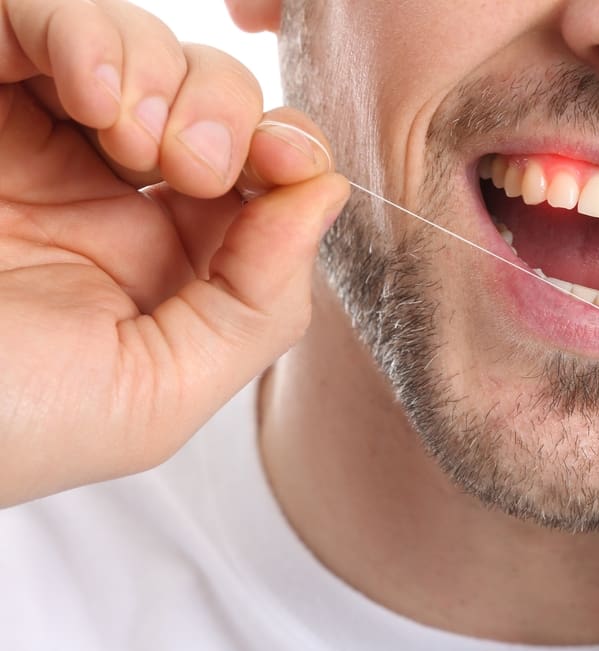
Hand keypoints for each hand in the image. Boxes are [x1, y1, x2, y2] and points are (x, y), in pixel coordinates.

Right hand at [0, 1, 348, 505]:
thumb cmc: (8, 422)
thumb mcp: (161, 393)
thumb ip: (261, 302)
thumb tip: (326, 194)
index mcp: (165, 262)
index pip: (261, 174)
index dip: (291, 148)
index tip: (289, 159)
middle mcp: (108, 193)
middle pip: (214, 97)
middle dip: (228, 110)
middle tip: (191, 164)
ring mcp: (37, 139)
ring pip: (139, 45)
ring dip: (163, 70)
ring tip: (128, 136)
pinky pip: (32, 15)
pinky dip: (81, 31)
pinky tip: (92, 93)